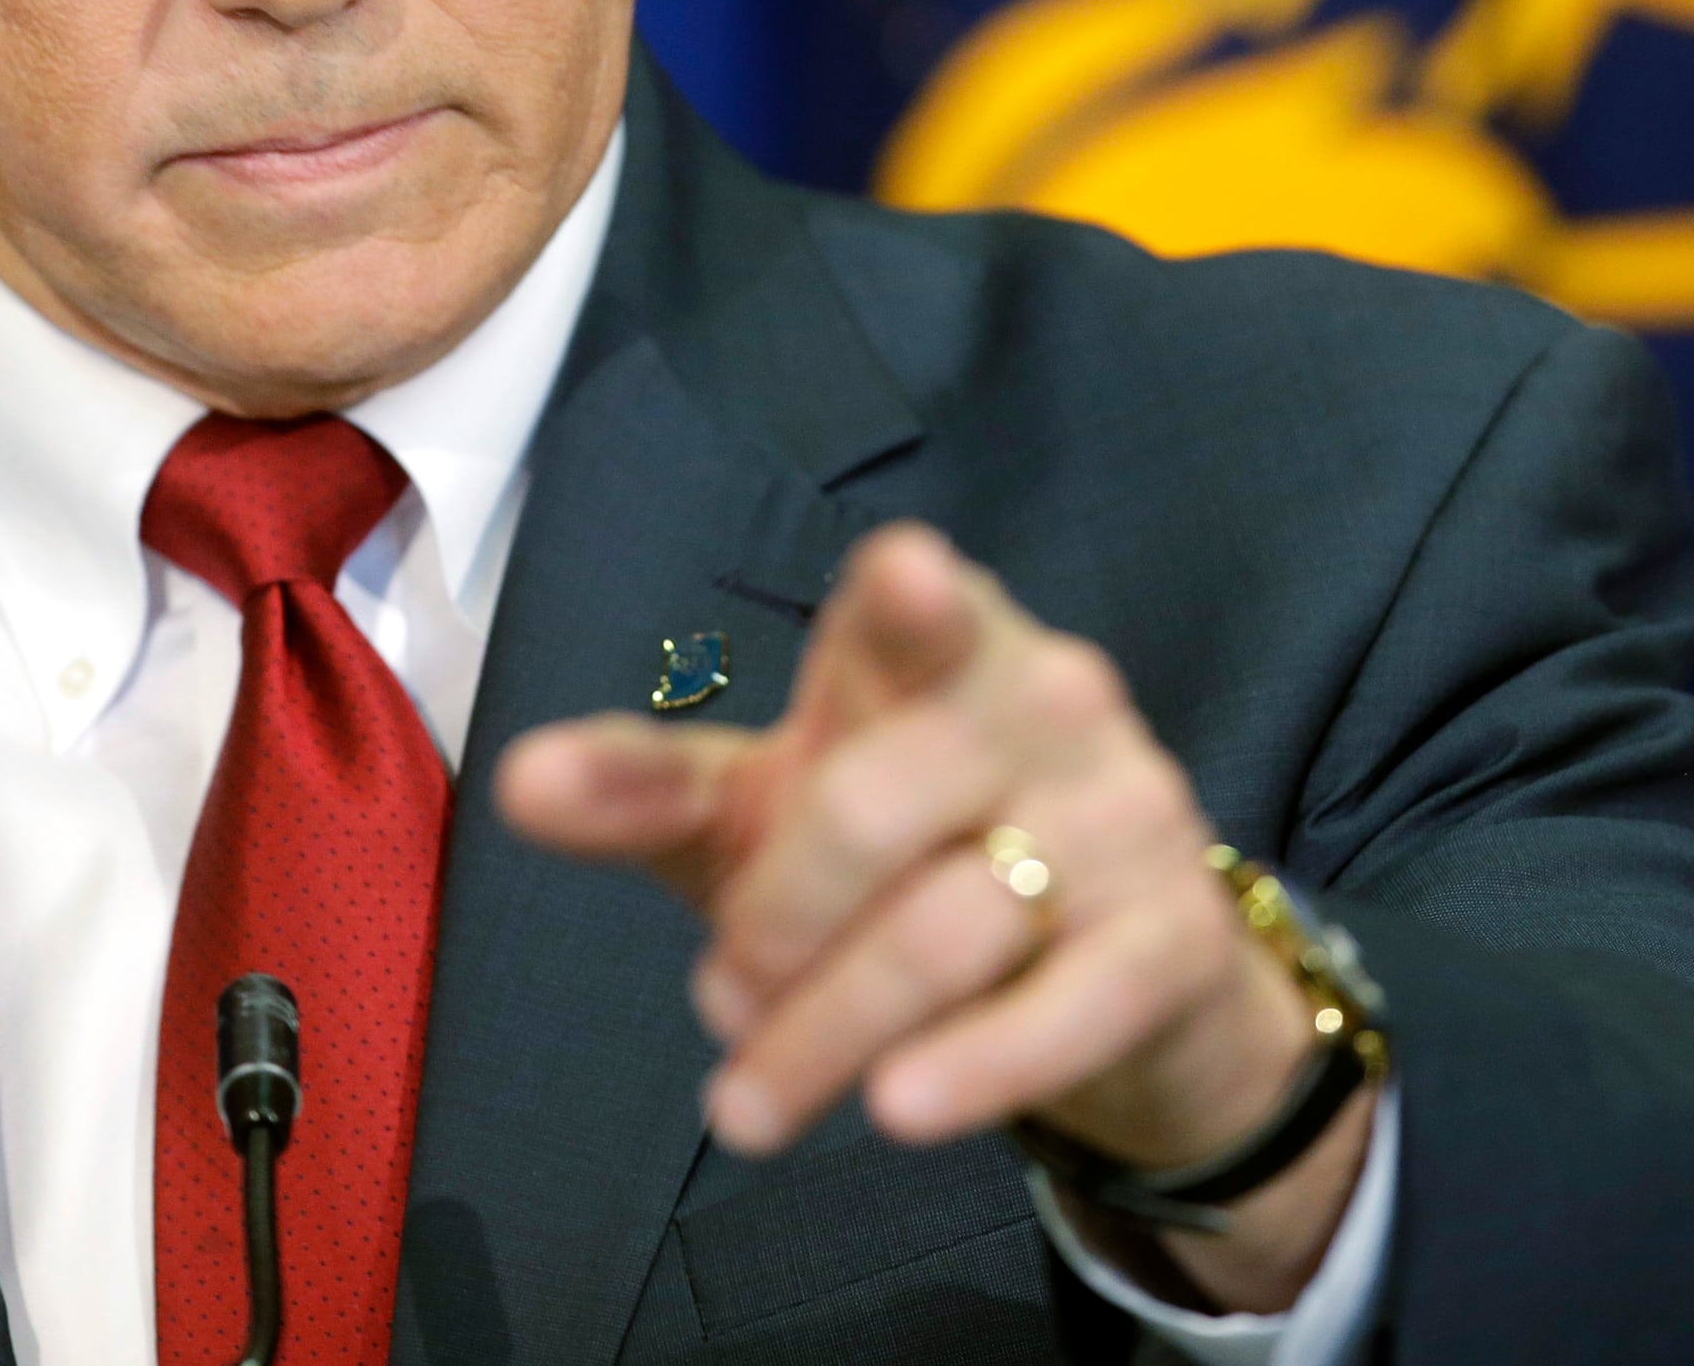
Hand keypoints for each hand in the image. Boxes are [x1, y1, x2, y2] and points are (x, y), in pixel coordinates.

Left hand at [491, 523, 1371, 1309]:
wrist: (1110, 979)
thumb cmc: (903, 854)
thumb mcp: (764, 810)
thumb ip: (645, 789)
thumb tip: (518, 780)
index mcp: (937, 643)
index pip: (914, 608)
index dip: (909, 600)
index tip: (907, 581)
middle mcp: (1044, 703)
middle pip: (875, 808)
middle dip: (774, 924)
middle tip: (719, 1006)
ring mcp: (1125, 814)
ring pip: (951, 927)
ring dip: (828, 1030)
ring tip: (750, 1101)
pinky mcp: (1175, 937)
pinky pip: (1068, 1008)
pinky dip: (977, 1067)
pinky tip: (899, 1112)